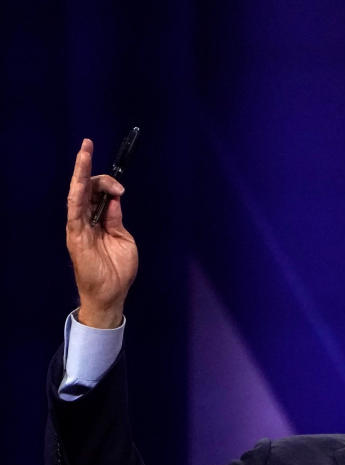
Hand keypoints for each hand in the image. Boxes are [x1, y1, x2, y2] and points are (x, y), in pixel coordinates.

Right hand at [65, 139, 138, 327]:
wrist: (112, 292)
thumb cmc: (118, 269)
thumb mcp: (123, 238)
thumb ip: (116, 218)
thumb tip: (114, 199)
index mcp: (98, 220)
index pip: (96, 192)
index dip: (104, 180)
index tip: (121, 186)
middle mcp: (85, 219)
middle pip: (85, 187)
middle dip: (88, 166)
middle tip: (88, 145)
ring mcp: (79, 226)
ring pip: (77, 193)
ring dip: (80, 172)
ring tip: (83, 152)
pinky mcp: (76, 234)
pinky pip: (75, 210)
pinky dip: (77, 194)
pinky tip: (80, 180)